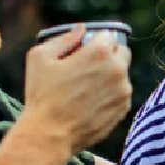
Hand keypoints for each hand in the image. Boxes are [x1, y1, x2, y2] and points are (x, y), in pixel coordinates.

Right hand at [21, 27, 131, 152]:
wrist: (50, 135)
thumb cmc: (42, 95)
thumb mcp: (40, 57)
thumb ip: (63, 38)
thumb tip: (81, 29)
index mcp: (99, 52)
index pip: (108, 35)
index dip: (96, 41)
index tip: (85, 50)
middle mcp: (117, 69)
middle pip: (121, 52)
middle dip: (108, 55)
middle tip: (89, 66)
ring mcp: (123, 90)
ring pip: (122, 75)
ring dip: (110, 76)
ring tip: (86, 89)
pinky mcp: (123, 108)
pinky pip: (121, 94)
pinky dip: (110, 94)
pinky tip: (90, 102)